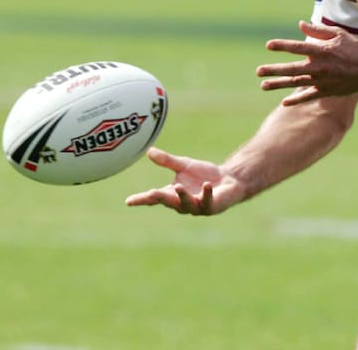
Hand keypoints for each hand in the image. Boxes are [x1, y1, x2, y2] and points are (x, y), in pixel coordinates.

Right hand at [124, 147, 244, 214]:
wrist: (229, 179)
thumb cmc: (204, 174)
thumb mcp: (184, 165)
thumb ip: (167, 161)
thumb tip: (148, 151)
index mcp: (173, 194)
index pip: (154, 198)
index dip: (142, 200)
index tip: (128, 201)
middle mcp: (182, 203)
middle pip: (169, 202)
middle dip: (160, 198)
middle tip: (152, 193)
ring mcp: (197, 207)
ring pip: (186, 205)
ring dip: (182, 196)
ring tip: (178, 187)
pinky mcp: (212, 206)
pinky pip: (207, 201)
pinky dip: (206, 193)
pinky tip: (206, 185)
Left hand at [257, 21, 357, 105]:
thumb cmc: (355, 49)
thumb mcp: (339, 35)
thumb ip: (318, 30)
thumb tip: (300, 25)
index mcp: (322, 51)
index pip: (298, 48)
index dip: (282, 46)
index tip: (268, 45)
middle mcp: (319, 67)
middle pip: (292, 69)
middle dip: (273, 70)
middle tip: (258, 71)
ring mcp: (322, 81)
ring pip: (296, 83)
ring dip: (278, 84)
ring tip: (263, 85)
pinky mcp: (326, 91)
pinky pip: (308, 96)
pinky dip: (296, 100)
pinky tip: (284, 102)